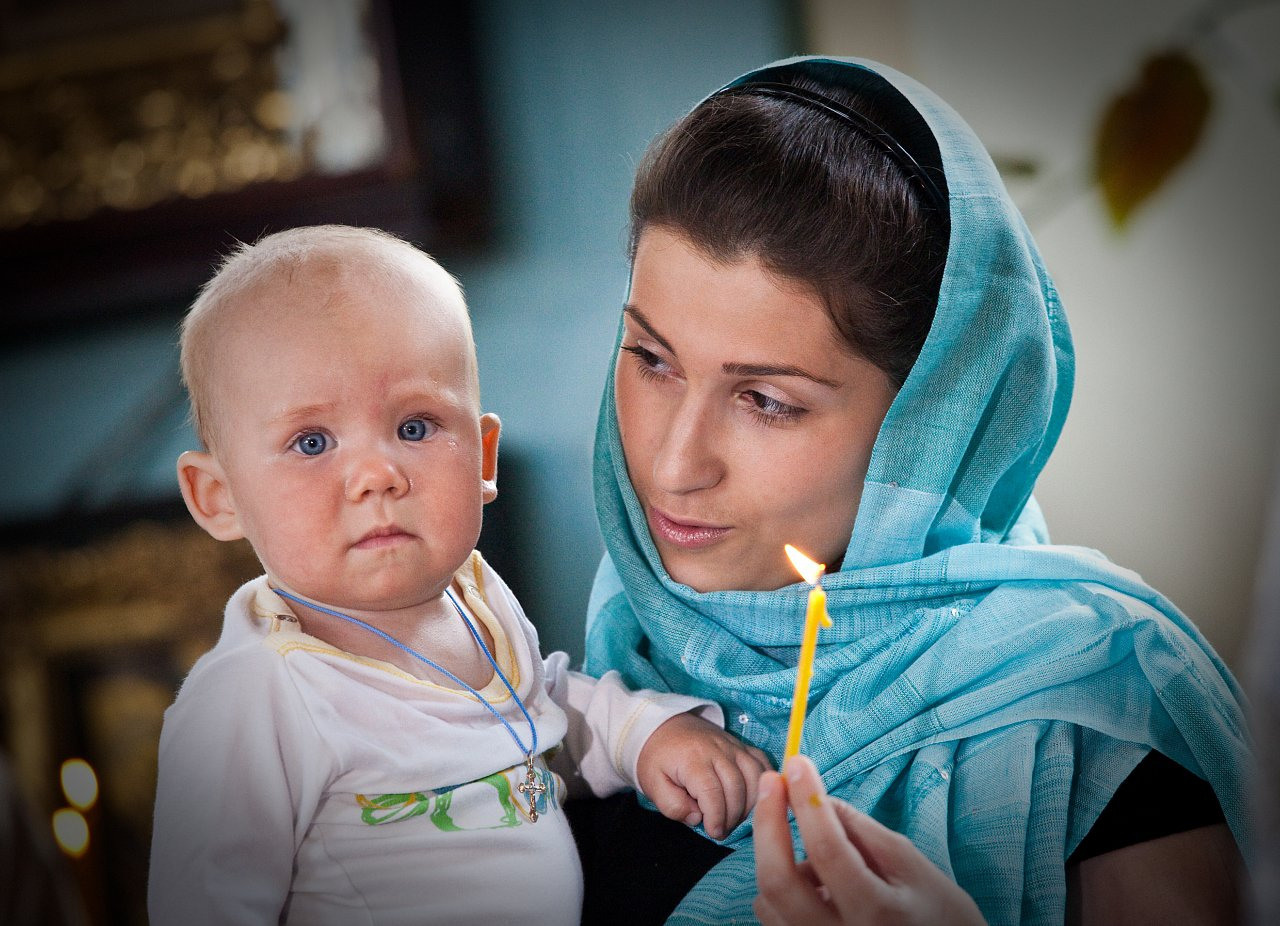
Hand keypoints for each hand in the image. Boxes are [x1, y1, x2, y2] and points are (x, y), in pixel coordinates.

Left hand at [636, 712, 771, 838]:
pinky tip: (754, 799)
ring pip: (755, 777)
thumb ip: (672, 805)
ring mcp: (733, 745)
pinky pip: (762, 763)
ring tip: (735, 818)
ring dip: (750, 803)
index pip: (712, 792)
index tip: (714, 832)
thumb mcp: (652, 784)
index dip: (716, 817)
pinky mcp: (742, 745)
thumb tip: (697, 818)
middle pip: (737, 787)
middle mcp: (718, 749)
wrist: (662, 726)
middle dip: (732, 816)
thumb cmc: (657, 758)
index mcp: (693, 759)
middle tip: (722, 829)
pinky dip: (764, 783)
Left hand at [753, 755, 985, 924]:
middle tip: (770, 782)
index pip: (828, 849)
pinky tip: (814, 883)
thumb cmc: (936, 911)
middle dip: (767, 823)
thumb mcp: (910, 863)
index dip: (806, 800)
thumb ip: (861, 831)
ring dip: (779, 860)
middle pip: (779, 880)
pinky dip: (782, 887)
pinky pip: (772, 916)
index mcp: (876, 912)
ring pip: (768, 900)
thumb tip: (816, 796)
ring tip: (818, 857)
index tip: (796, 763)